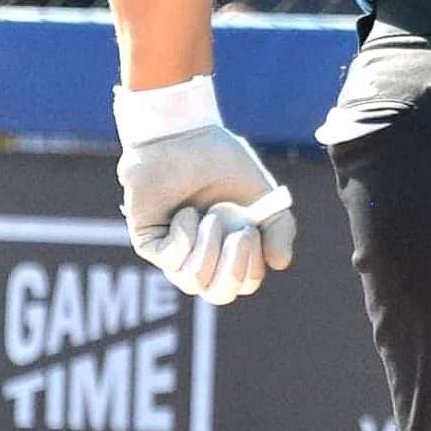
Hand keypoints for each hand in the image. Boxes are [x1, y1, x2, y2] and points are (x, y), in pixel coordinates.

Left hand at [119, 122, 291, 305]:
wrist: (183, 136)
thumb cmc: (220, 160)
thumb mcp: (262, 194)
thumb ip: (278, 227)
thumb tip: (280, 264)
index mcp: (230, 247)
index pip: (244, 282)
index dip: (252, 267)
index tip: (252, 232)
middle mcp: (202, 254)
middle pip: (219, 293)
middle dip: (234, 269)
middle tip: (239, 236)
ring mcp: (174, 251)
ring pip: (193, 282)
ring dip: (209, 247)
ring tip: (209, 216)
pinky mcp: (150, 243)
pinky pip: (172, 260)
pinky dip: (186, 234)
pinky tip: (184, 211)